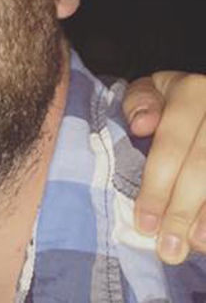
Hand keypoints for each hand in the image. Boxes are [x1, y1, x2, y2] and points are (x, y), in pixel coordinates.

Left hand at [123, 72, 205, 263]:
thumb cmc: (172, 100)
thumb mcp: (152, 90)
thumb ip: (139, 102)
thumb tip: (142, 126)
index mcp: (190, 93)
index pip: (170, 146)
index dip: (157, 187)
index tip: (144, 223)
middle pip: (202, 167)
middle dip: (182, 211)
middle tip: (168, 248)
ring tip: (196, 245)